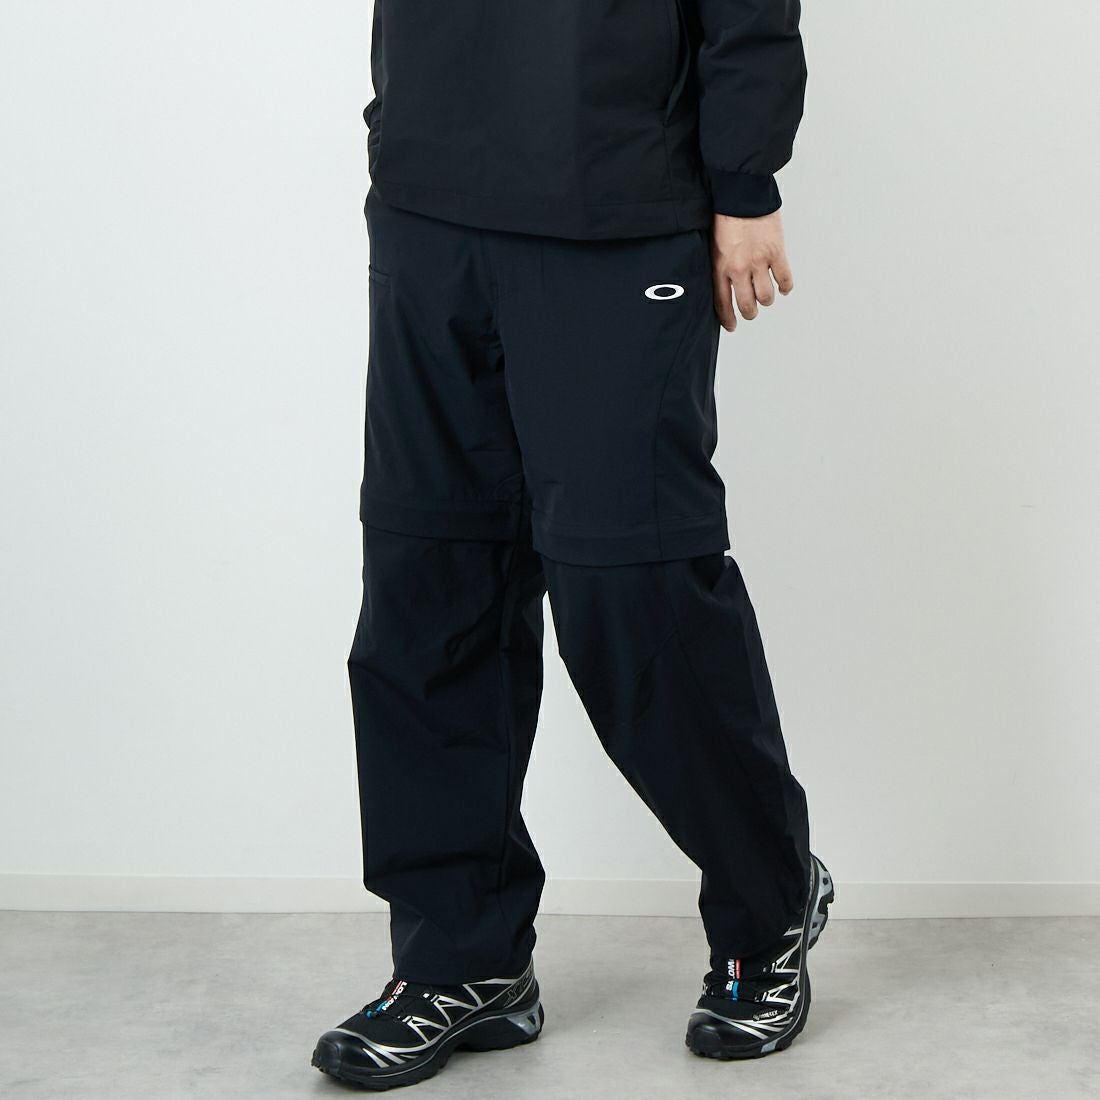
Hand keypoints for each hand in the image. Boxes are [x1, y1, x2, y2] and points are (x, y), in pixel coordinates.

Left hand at [710, 211, 793, 331]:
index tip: (732, 326)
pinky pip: (785, 279)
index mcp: (721, 267)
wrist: (742, 193)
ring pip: (766, 296)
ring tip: (767, 297)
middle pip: (747, 305)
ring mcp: (759, 261)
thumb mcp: (712, 245)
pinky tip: (784, 287)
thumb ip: (718, 266)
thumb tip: (723, 286)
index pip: (723, 303)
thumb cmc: (725, 216)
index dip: (728, 319)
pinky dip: (786, 287)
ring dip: (767, 300)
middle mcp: (739, 269)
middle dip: (750, 313)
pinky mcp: (776, 252)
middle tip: (752, 312)